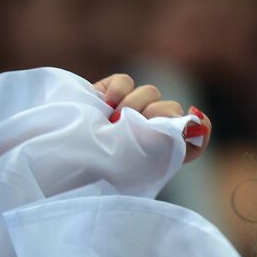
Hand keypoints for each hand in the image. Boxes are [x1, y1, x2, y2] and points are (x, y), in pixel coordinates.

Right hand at [92, 73, 211, 163]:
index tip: (184, 128)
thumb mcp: (136, 171)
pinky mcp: (110, 95)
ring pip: (151, 92)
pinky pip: (125, 81)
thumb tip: (193, 127)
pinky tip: (106, 102)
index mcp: (162, 154)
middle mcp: (150, 130)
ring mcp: (130, 110)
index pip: (196, 135)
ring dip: (136, 103)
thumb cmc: (98, 174)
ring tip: (116, 118)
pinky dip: (119, 88)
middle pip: (173, 109)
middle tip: (140, 123)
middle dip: (159, 114)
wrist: (60, 164)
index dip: (196, 129)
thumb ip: (164, 152)